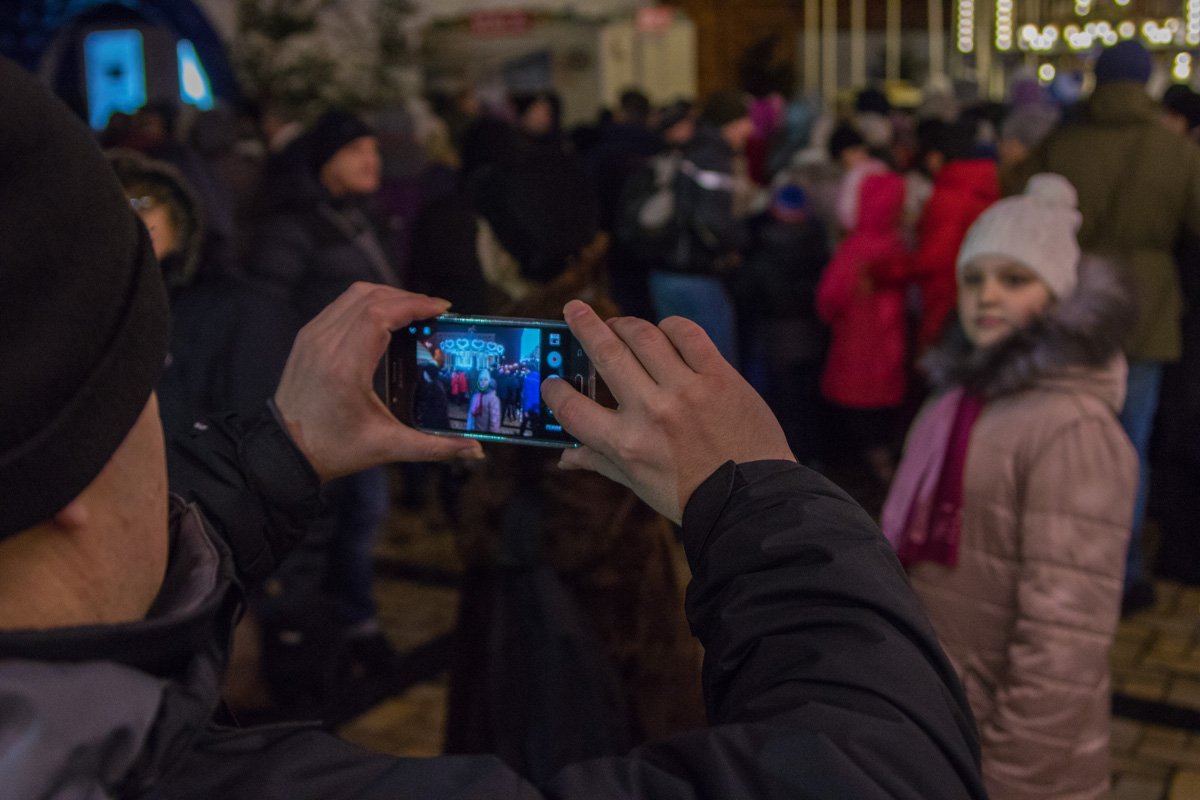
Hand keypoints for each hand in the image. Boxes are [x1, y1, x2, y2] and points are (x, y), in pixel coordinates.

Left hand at [273, 283, 483, 480]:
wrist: (284, 452)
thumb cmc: (333, 449)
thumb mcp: (387, 448)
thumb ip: (435, 447)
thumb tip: (476, 450)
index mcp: (345, 368)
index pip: (380, 314)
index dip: (414, 304)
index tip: (442, 308)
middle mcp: (325, 344)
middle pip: (371, 297)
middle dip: (408, 298)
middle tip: (434, 312)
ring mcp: (312, 336)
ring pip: (355, 295)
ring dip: (388, 296)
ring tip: (414, 311)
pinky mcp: (307, 337)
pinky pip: (342, 305)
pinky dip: (369, 303)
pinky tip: (387, 319)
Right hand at [542, 301, 794, 523]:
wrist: (752, 500)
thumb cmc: (692, 495)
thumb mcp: (639, 484)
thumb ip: (601, 462)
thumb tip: (566, 458)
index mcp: (625, 444)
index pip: (572, 409)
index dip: (555, 391)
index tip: (552, 381)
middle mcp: (651, 412)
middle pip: (605, 354)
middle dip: (583, 326)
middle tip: (574, 309)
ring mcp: (686, 390)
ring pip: (644, 337)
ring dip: (624, 323)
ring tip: (617, 323)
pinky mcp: (719, 376)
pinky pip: (688, 335)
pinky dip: (671, 326)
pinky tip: (664, 330)